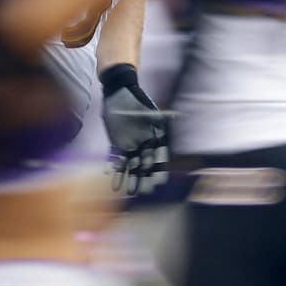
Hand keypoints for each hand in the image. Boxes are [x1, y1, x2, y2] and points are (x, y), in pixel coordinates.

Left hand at [100, 64, 168, 195]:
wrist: (117, 93)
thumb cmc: (135, 101)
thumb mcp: (147, 110)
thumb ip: (159, 117)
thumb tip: (175, 116)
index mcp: (155, 138)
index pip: (160, 157)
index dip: (159, 170)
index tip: (159, 183)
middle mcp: (144, 144)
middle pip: (145, 165)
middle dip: (144, 178)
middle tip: (143, 192)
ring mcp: (130, 145)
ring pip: (131, 165)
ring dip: (129, 177)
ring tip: (127, 191)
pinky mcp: (117, 144)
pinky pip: (116, 158)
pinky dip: (114, 168)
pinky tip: (111, 179)